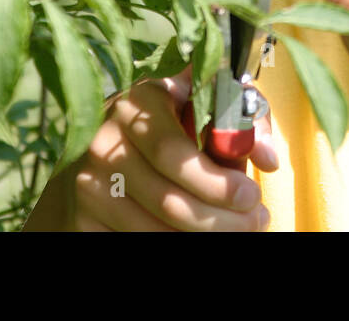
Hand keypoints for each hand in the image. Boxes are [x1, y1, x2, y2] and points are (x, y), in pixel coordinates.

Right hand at [68, 64, 278, 230]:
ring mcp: (87, 184)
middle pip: (168, 201)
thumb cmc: (171, 119)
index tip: (251, 194)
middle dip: (222, 219)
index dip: (216, 182)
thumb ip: (243, 120)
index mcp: (136, 104)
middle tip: (256, 221)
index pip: (172, 153)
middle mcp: (103, 143)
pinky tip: (198, 237)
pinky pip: (134, 243)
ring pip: (154, 231)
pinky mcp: (81, 219)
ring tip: (236, 229)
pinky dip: (174, 245)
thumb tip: (268, 159)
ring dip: (204, 238)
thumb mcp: (205, 103)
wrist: (107, 141)